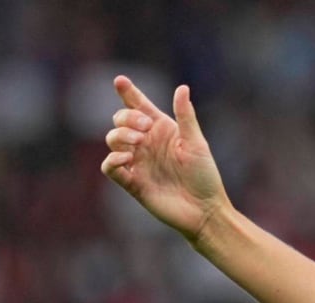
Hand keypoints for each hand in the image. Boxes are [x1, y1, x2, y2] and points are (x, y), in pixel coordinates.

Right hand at [100, 76, 230, 243]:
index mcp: (161, 130)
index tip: (120, 81)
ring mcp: (137, 162)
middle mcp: (146, 144)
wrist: (205, 210)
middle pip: (121, 120)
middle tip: (145, 126)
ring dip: (121, 135)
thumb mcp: (196, 143)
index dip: (128, 93)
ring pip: (112, 139)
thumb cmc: (205, 176)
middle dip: (127, 117)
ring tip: (139, 142)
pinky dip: (112, 159)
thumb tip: (182, 88)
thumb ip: (185, 116)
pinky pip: (110, 167)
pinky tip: (126, 157)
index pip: (139, 106)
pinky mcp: (132, 182)